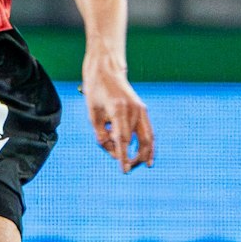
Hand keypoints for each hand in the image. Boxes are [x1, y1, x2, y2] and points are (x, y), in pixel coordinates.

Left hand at [82, 54, 153, 171]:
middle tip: (128, 169)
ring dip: (145, 152)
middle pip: (140, 140)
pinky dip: (148, 143)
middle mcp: (134, 110)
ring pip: (149, 137)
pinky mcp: (142, 109)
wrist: (106, 71)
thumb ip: (101, 134)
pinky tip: (148, 155)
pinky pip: (148, 130)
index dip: (123, 156)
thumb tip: (112, 152)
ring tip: (142, 165)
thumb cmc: (95, 92)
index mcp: (118, 110)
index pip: (123, 139)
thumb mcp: (92, 114)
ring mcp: (141, 109)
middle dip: (136, 157)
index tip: (123, 170)